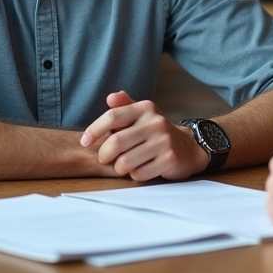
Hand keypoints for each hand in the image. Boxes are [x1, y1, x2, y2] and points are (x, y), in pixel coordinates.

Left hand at [79, 91, 208, 180]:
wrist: (188, 148)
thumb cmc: (155, 133)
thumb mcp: (142, 115)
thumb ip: (124, 107)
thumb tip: (111, 97)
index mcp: (145, 108)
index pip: (112, 116)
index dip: (94, 130)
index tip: (84, 142)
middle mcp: (156, 122)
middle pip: (115, 142)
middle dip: (104, 155)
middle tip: (106, 158)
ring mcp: (164, 141)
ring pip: (125, 162)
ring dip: (119, 168)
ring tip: (124, 165)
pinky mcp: (169, 159)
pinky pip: (139, 174)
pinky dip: (134, 175)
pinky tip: (142, 169)